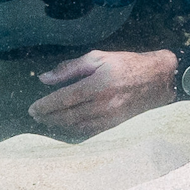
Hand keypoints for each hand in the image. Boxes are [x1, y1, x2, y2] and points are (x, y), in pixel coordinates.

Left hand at [29, 49, 178, 137]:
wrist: (157, 79)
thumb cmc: (126, 64)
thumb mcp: (98, 57)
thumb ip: (69, 68)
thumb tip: (45, 78)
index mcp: (98, 84)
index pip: (64, 99)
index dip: (45, 106)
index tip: (32, 109)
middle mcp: (103, 103)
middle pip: (67, 116)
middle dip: (48, 117)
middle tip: (35, 116)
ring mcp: (110, 116)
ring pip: (77, 126)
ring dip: (58, 125)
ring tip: (47, 120)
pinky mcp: (115, 125)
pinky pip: (89, 131)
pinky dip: (73, 130)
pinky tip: (65, 125)